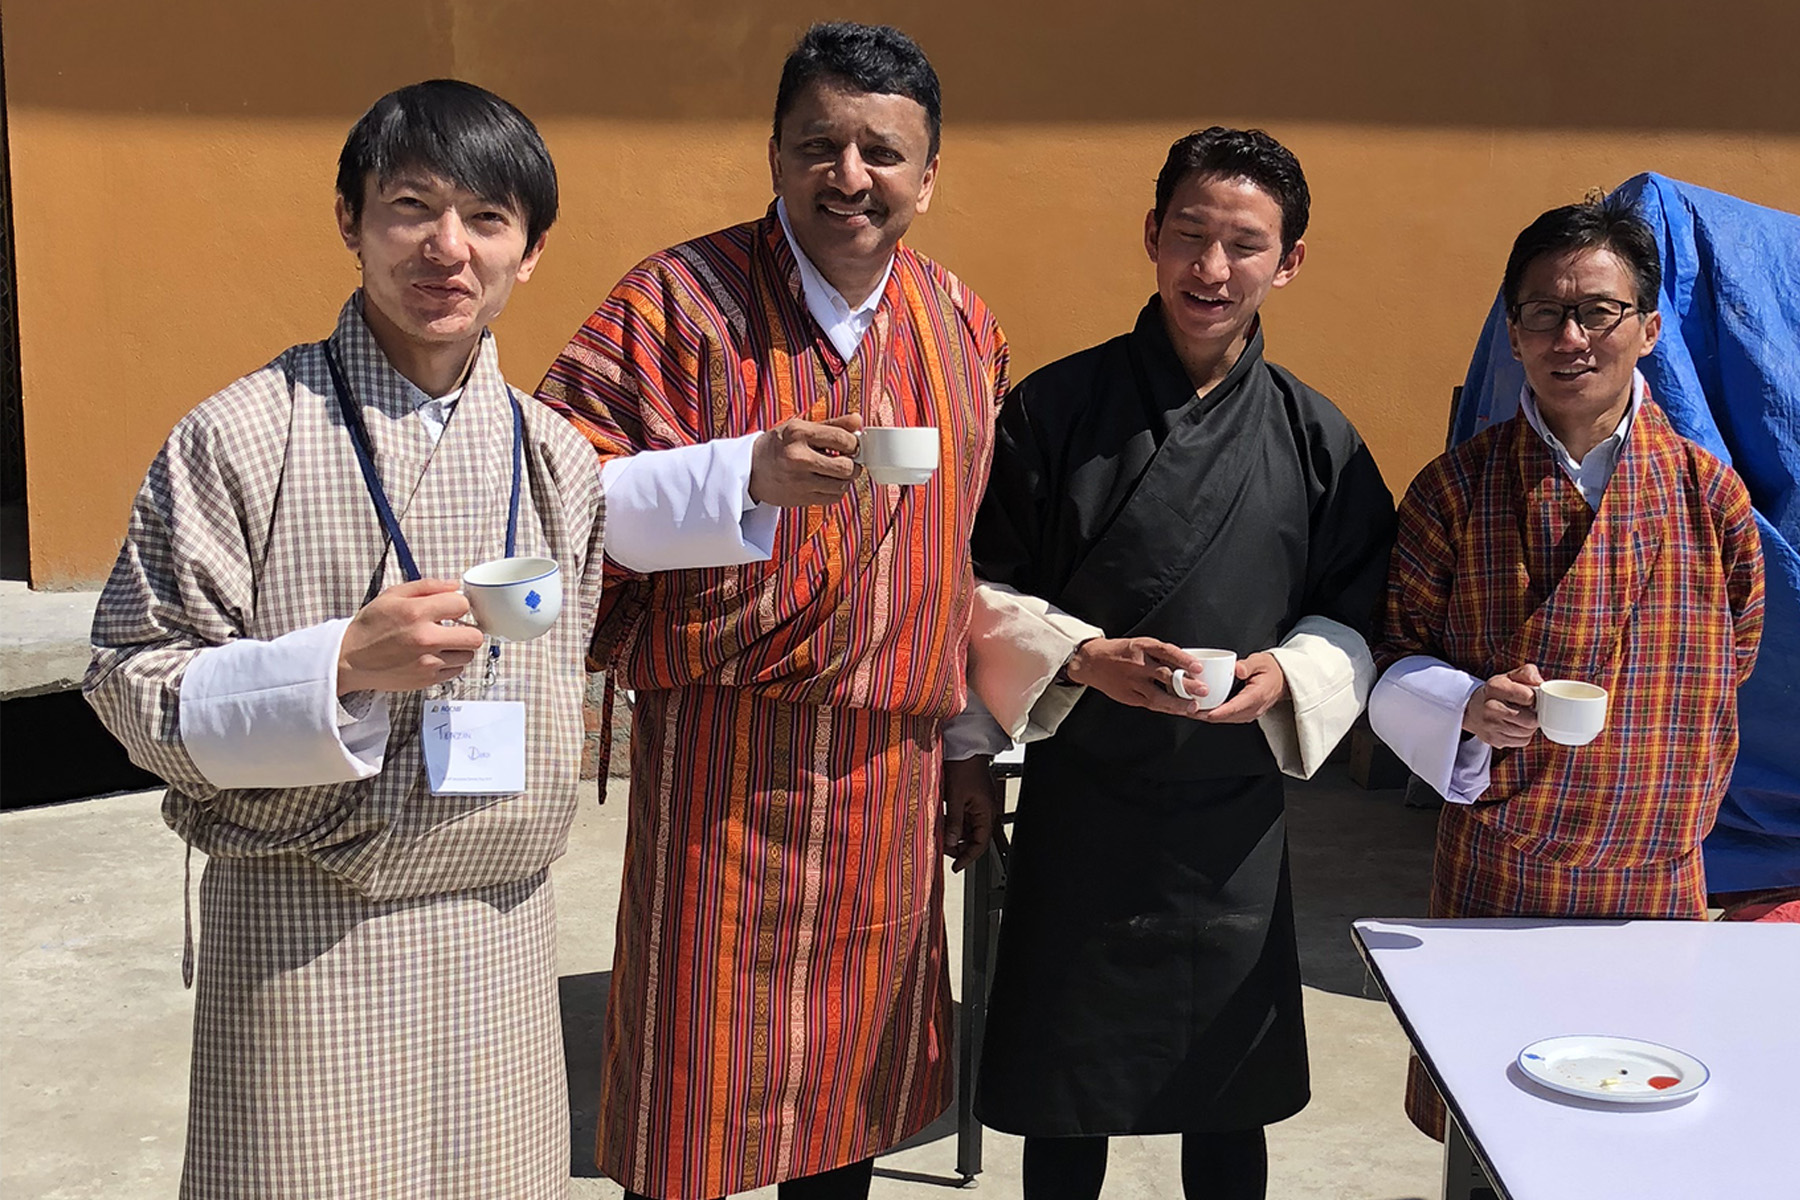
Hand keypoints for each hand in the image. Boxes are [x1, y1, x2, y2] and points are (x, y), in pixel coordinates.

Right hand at [336, 579, 485, 694]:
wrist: (349, 660)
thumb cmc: (369, 626)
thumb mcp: (392, 596)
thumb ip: (427, 586)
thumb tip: (454, 585)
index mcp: (416, 613)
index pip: (462, 604)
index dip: (458, 604)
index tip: (450, 608)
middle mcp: (425, 639)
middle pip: (475, 636)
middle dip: (468, 629)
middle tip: (456, 628)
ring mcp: (428, 662)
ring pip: (468, 655)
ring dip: (459, 647)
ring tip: (442, 643)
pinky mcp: (427, 680)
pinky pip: (456, 671)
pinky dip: (450, 663)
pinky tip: (434, 656)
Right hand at [748, 413, 863, 506]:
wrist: (751, 468)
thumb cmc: (779, 444)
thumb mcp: (801, 427)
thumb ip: (831, 424)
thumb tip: (858, 420)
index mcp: (799, 433)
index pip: (842, 438)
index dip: (854, 443)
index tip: (853, 445)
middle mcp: (799, 458)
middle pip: (845, 467)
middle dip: (854, 464)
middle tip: (851, 460)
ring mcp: (799, 481)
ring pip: (841, 485)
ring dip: (846, 479)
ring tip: (839, 471)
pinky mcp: (800, 498)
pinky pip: (832, 498)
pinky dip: (837, 491)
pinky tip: (829, 482)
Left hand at [942, 756, 1002, 871]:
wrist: (965, 747)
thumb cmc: (964, 766)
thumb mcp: (955, 798)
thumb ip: (954, 822)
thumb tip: (950, 842)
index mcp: (986, 812)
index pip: (980, 844)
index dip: (967, 858)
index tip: (955, 866)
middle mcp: (985, 811)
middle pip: (975, 839)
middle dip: (959, 847)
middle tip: (942, 849)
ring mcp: (978, 805)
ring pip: (968, 829)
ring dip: (955, 835)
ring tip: (940, 837)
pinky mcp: (971, 799)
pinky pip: (964, 818)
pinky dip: (955, 824)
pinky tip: (943, 824)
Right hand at [1065, 637, 1206, 717]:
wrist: (1092, 662)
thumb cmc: (1120, 652)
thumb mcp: (1140, 645)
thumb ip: (1160, 654)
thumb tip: (1186, 663)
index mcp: (1141, 647)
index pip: (1166, 652)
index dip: (1183, 659)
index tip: (1198, 667)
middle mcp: (1138, 664)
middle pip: (1165, 675)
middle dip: (1186, 685)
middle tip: (1203, 690)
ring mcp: (1133, 682)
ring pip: (1159, 695)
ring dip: (1178, 702)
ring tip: (1193, 707)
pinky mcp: (1130, 697)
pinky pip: (1151, 704)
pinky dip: (1166, 708)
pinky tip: (1178, 710)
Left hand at [1195, 651, 1287, 723]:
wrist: (1281, 681)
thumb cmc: (1270, 670)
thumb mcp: (1261, 661)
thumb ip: (1248, 665)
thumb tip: (1236, 669)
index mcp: (1257, 696)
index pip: (1236, 707)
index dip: (1219, 711)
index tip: (1205, 712)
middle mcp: (1253, 709)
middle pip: (1226, 716)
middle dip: (1206, 714)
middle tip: (1188, 709)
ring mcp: (1249, 714)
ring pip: (1225, 719)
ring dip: (1208, 716)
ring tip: (1190, 709)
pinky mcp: (1244, 715)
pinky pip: (1227, 717)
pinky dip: (1214, 714)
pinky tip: (1201, 709)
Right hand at [1461, 664, 1543, 747]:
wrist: (1473, 709)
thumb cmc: (1497, 692)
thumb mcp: (1510, 676)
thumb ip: (1528, 673)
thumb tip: (1541, 684)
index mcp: (1495, 687)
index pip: (1528, 697)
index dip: (1535, 698)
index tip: (1531, 697)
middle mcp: (1490, 707)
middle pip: (1530, 719)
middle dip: (1534, 715)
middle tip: (1530, 710)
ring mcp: (1490, 725)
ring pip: (1527, 732)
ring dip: (1530, 726)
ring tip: (1523, 717)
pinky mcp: (1494, 740)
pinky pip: (1522, 741)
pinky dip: (1524, 735)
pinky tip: (1516, 726)